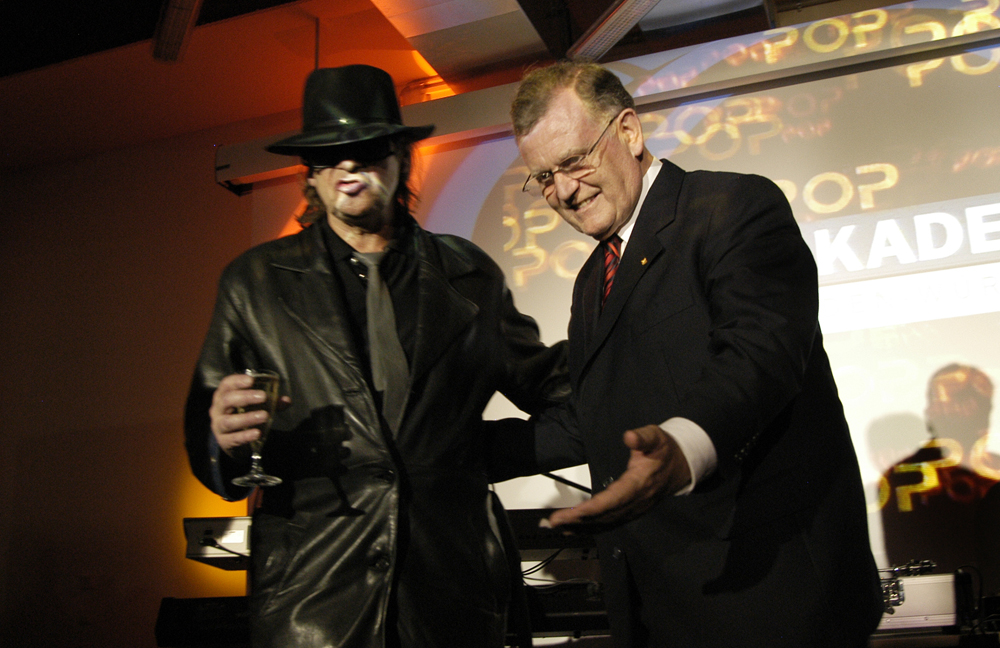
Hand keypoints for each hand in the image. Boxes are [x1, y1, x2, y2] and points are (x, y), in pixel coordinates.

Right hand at [209, 373, 290, 455]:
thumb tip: (287, 400)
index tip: (251, 380)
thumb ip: (270, 402)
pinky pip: (232, 439)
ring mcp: (218, 425)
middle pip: (227, 400)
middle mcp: (217, 409)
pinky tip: (257, 433)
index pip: (226, 384)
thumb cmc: (243, 414)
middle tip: (263, 397)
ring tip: (264, 416)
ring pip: (228, 421)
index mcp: (224, 395)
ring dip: (247, 418)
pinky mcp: (223, 441)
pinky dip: (245, 436)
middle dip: (245, 397)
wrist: (233, 439)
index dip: (237, 381)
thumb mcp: (255, 405)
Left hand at [546, 425, 691, 531]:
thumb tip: (629, 436)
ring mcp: (634, 509)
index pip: (611, 500)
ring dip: (581, 526)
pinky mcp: (631, 511)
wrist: (682, 466)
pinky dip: (591, 527)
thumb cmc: (665, 450)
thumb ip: (643, 437)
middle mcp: (635, 502)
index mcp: (639, 484)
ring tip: (557, 527)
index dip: (590, 509)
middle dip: (577, 520)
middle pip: (604, 515)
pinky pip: (609, 522)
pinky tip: (575, 528)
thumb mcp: (656, 437)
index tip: (571, 513)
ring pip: (605, 522)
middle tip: (552, 522)